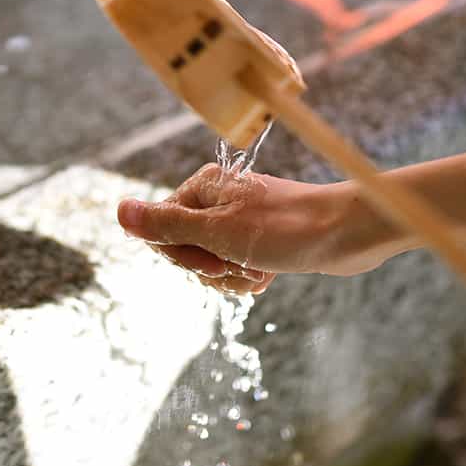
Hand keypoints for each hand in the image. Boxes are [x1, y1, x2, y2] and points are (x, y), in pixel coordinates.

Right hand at [117, 163, 397, 294]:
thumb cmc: (284, 228)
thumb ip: (165, 225)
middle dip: (209, 268)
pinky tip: (269, 273)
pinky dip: (249, 276)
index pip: (162, 230)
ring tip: (259, 268)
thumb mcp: (217, 232)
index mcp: (202, 189)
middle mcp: (217, 201)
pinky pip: (236, 267)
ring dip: (232, 275)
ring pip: (211, 263)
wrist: (346, 234)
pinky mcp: (260, 240)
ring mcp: (239, 221)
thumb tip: (119, 212)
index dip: (182, 254)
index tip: (211, 258)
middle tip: (238, 262)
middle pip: (185, 249)